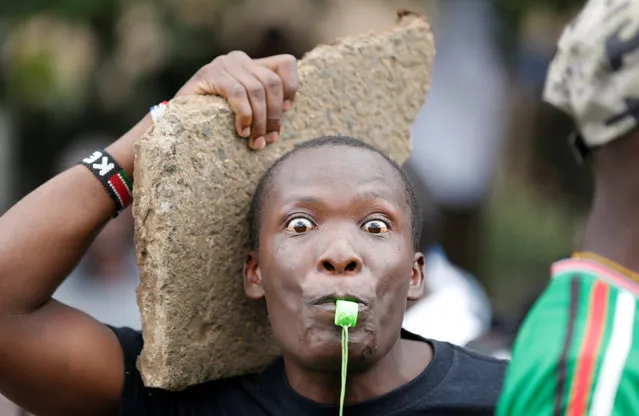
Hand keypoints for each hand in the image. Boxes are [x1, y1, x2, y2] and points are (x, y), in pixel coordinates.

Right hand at [176, 51, 298, 149]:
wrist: (175, 121)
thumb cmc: (213, 118)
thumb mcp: (244, 108)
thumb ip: (263, 104)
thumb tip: (287, 110)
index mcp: (251, 64)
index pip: (285, 63)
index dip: (291, 87)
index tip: (287, 111)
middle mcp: (239, 59)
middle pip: (272, 82)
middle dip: (274, 115)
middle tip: (269, 139)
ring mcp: (223, 64)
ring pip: (257, 90)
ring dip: (260, 121)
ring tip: (255, 141)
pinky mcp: (209, 74)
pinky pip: (238, 93)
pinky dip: (244, 114)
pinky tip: (242, 131)